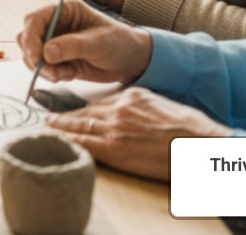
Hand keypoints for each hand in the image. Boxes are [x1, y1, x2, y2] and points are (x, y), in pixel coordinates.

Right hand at [17, 0, 152, 84]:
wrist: (132, 61)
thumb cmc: (120, 43)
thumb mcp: (98, 43)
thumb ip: (71, 46)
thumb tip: (46, 52)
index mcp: (64, 9)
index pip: (34, 19)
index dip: (30, 38)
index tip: (36, 57)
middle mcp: (56, 23)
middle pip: (27, 36)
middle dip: (34, 56)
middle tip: (49, 72)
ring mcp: (55, 40)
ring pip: (32, 53)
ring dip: (42, 68)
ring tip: (63, 75)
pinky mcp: (57, 57)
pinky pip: (42, 66)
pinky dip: (51, 74)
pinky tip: (69, 75)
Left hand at [45, 87, 231, 180]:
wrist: (199, 146)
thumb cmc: (190, 130)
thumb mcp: (164, 106)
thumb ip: (144, 106)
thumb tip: (136, 114)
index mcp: (132, 96)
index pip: (100, 102)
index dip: (84, 108)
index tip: (74, 110)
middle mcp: (119, 108)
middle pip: (85, 112)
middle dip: (65, 114)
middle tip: (49, 116)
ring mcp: (115, 128)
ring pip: (80, 125)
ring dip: (60, 126)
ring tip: (47, 125)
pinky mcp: (114, 148)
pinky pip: (83, 143)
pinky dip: (67, 140)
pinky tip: (56, 140)